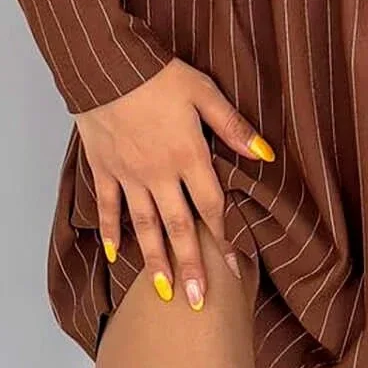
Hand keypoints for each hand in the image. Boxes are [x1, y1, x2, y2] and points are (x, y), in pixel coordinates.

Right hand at [73, 57, 274, 310]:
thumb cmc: (158, 75)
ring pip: (144, 225)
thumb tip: (265, 154)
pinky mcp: (102, 169)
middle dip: (190, 266)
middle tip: (197, 302)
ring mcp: (128, 175)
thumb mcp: (204, 93)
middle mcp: (158, 174)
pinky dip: (110, 231)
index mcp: (188, 156)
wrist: (104, 65)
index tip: (234, 267)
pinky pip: (106, 206)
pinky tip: (116, 254)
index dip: (224, 236)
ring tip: (164, 291)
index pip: (211, 206)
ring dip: (154, 260)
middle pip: (178, 227)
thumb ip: (233, 128)